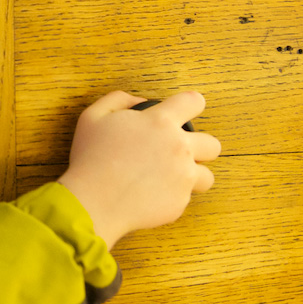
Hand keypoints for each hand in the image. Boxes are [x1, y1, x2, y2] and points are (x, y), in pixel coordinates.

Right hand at [57, 91, 220, 247]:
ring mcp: (183, 177)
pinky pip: (185, 198)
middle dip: (200, 147)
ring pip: (207, 176)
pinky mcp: (179, 203)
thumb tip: (139, 101)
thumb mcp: (93, 117)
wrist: (93, 202)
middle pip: (212, 144)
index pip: (193, 102)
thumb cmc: (90, 159)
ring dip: (192, 176)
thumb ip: (119, 100)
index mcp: (160, 122)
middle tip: (178, 153)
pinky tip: (149, 195)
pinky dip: (171, 197)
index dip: (192, 104)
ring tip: (171, 178)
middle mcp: (179, 148)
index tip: (187, 110)